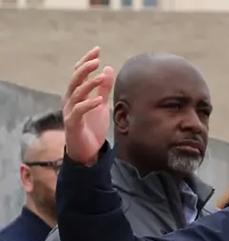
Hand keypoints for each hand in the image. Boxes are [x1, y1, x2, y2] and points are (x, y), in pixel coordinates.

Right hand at [62, 47, 114, 166]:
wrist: (87, 151)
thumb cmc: (92, 127)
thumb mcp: (101, 105)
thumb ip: (103, 88)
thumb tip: (108, 68)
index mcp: (76, 94)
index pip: (79, 73)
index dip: (86, 61)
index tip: (97, 50)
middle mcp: (70, 100)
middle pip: (75, 79)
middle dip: (85, 68)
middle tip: (96, 59)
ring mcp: (69, 111)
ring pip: (76, 93)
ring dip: (89, 84)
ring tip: (101, 77)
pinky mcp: (72, 124)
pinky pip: (78, 112)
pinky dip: (88, 104)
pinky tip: (99, 100)